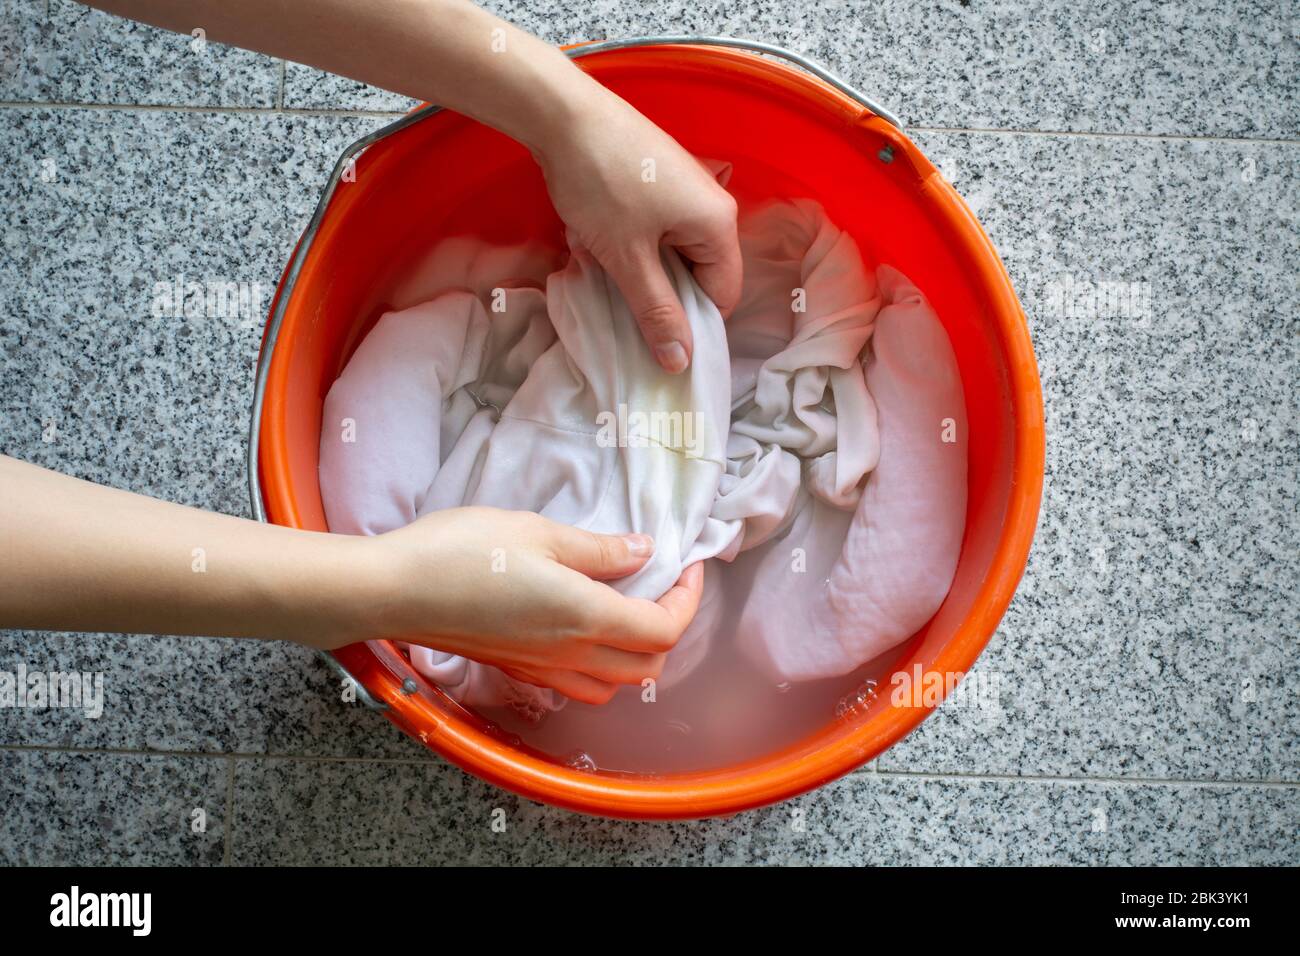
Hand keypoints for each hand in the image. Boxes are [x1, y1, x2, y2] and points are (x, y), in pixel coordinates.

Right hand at [351, 507, 703, 703]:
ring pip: (614, 685)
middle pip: (648, 667)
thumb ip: (599, 549)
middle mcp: (570, 656)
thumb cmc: (461, 552)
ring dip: (637, 655)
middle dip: (668, 629)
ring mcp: (541, 670)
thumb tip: (643, 552)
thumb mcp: (539, 531)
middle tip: (662, 585)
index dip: (687, 599)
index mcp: (586, 618)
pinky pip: (577, 687)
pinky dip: (599, 668)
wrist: (393, 590)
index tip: (686, 565)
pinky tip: (582, 630)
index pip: (664, 630)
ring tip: (628, 608)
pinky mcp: (515, 670)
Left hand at [534, 86, 741, 373]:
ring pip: (676, 252)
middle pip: (701, 274)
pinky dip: (636, 245)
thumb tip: (681, 363)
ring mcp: (687, 187)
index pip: (722, 295)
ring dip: (644, 270)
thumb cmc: (601, 185)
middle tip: (623, 305)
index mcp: (718, 224)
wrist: (563, 114)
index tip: (654, 339)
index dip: (691, 324)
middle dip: (664, 295)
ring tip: (608, 270)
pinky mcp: (661, 178)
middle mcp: (713, 204)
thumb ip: (656, 312)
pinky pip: (659, 229)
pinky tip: (604, 242)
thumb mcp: (627, 259)